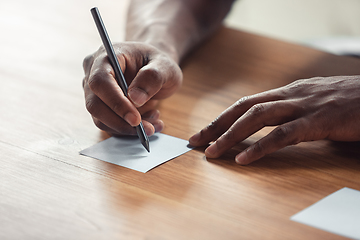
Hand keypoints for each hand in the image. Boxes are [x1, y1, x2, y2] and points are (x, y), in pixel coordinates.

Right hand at [83, 42, 181, 135]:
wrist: (155, 67)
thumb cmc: (158, 62)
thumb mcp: (165, 66)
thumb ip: (152, 77)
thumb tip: (135, 99)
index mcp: (107, 56)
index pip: (100, 81)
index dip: (115, 102)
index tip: (135, 119)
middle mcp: (93, 72)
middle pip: (95, 104)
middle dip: (121, 122)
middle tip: (148, 129)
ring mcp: (94, 91)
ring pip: (101, 118)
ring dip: (127, 128)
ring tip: (153, 124)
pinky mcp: (101, 106)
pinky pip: (109, 124)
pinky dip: (128, 129)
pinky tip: (148, 122)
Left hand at [189, 76, 359, 163]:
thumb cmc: (346, 100)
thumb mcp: (311, 100)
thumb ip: (289, 108)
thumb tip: (268, 121)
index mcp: (286, 93)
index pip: (245, 104)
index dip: (221, 118)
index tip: (203, 132)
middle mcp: (289, 96)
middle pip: (243, 108)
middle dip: (216, 125)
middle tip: (194, 141)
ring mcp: (302, 107)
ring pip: (256, 118)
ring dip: (230, 135)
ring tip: (211, 152)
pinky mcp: (317, 121)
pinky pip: (282, 135)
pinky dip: (260, 147)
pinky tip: (243, 159)